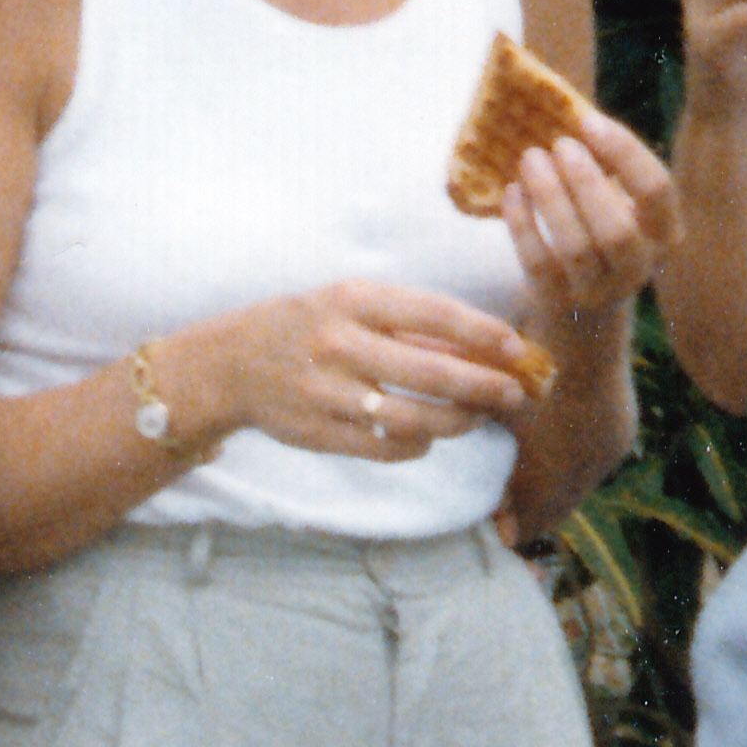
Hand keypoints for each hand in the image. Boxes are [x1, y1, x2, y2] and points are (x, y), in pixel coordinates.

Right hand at [213, 279, 549, 462]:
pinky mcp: (319, 433)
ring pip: (412, 418)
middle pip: (430, 372)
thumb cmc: (307, 325)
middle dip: (482, 386)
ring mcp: (327, 392)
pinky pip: (384, 447)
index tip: (516, 346)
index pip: (432, 313)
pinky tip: (428, 435)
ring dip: (456, 422)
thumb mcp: (348, 303)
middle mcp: (339, 344)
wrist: (231, 364)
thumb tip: (481, 345)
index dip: (481, 332)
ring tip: (477, 418)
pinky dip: (417, 444)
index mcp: (351, 300)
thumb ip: (407, 322)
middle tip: (513, 394)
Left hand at [491, 97, 670, 333]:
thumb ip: (608, 165)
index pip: (657, 189)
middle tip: (558, 143)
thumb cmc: (602, 233)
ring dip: (550, 197)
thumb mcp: (619, 203)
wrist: (584, 311)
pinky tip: (511, 191)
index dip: (624, 151)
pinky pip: (537, 263)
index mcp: (665, 234)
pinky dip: (522, 224)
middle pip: (617, 228)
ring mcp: (600, 291)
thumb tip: (568, 110)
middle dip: (585, 181)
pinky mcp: (559, 302)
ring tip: (530, 158)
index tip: (588, 121)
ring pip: (576, 247)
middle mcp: (640, 267)